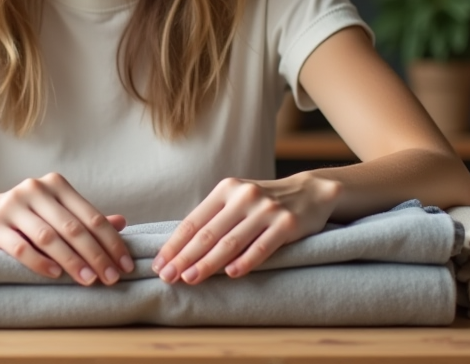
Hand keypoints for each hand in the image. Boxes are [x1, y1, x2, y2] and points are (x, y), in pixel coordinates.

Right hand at [0, 172, 132, 285]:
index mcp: (55, 184)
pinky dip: (39, 262)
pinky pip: (20, 247)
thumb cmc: (27, 216)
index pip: (90, 216)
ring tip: (88, 280)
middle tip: (111, 278)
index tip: (125, 266)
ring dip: (72, 261)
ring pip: (48, 237)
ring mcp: (11, 206)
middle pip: (72, 227)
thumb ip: (85, 218)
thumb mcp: (56, 212)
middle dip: (96, 255)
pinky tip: (55, 275)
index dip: (111, 242)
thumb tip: (122, 223)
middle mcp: (34, 190)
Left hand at [152, 172, 341, 284]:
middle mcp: (244, 196)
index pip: (193, 221)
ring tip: (190, 279)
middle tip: (167, 277)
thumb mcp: (237, 200)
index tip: (159, 264)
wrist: (310, 192)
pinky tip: (231, 274)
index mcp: (226, 189)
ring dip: (208, 263)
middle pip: (208, 233)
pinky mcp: (287, 224)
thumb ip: (214, 218)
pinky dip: (246, 261)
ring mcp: (266, 210)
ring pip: (231, 241)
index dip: (174, 244)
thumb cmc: (264, 203)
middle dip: (185, 257)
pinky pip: (262, 247)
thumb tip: (179, 248)